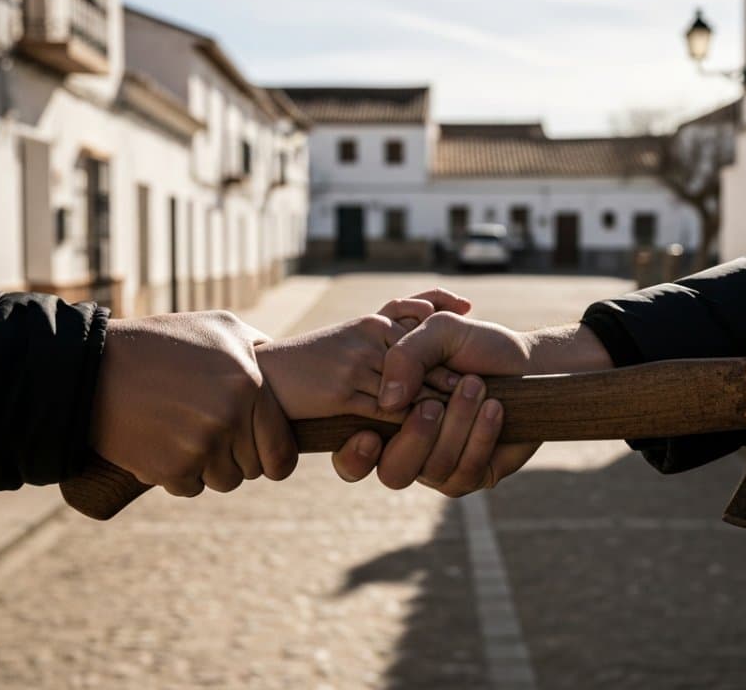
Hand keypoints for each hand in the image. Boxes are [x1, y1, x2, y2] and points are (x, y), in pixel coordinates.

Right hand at [90, 311, 293, 497]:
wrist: (93, 367)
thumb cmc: (161, 342)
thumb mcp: (219, 327)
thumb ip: (261, 348)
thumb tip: (287, 369)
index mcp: (251, 385)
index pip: (282, 452)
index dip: (276, 460)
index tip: (266, 458)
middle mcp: (230, 418)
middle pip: (252, 469)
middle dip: (238, 457)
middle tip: (215, 435)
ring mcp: (200, 446)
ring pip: (224, 481)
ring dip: (210, 467)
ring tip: (190, 436)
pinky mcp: (169, 469)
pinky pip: (190, 487)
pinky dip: (180, 473)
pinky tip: (166, 444)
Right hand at [255, 289, 472, 421]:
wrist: (264, 377)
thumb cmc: (306, 361)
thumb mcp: (350, 337)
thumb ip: (385, 333)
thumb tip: (425, 324)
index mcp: (370, 322)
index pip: (415, 317)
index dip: (443, 320)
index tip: (468, 320)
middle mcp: (367, 336)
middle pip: (421, 354)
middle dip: (450, 370)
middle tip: (481, 383)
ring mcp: (356, 364)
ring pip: (411, 383)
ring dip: (439, 397)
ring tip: (466, 405)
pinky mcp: (344, 394)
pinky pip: (389, 409)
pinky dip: (412, 419)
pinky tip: (428, 428)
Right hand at [331, 312, 613, 495]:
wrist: (524, 360)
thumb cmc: (473, 346)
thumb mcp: (437, 333)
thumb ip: (404, 354)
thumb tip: (388, 400)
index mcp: (385, 419)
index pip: (351, 457)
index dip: (352, 457)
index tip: (368, 436)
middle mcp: (408, 449)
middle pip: (392, 473)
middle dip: (414, 439)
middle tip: (434, 405)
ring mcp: (441, 468)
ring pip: (435, 470)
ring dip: (456, 424)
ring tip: (475, 386)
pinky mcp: (474, 475)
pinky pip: (467, 472)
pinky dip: (481, 435)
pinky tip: (495, 407)